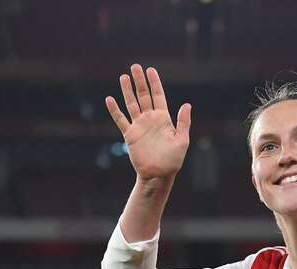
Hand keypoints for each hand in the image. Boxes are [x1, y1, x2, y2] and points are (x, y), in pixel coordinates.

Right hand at [105, 64, 191, 179]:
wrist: (158, 174)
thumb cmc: (173, 160)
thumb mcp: (182, 140)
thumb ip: (183, 122)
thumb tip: (187, 104)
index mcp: (164, 118)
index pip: (158, 96)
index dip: (154, 83)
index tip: (150, 70)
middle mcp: (150, 119)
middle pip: (143, 95)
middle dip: (139, 81)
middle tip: (135, 66)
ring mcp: (139, 126)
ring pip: (132, 104)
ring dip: (127, 91)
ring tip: (123, 77)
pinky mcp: (130, 135)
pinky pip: (121, 120)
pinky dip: (115, 110)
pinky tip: (110, 99)